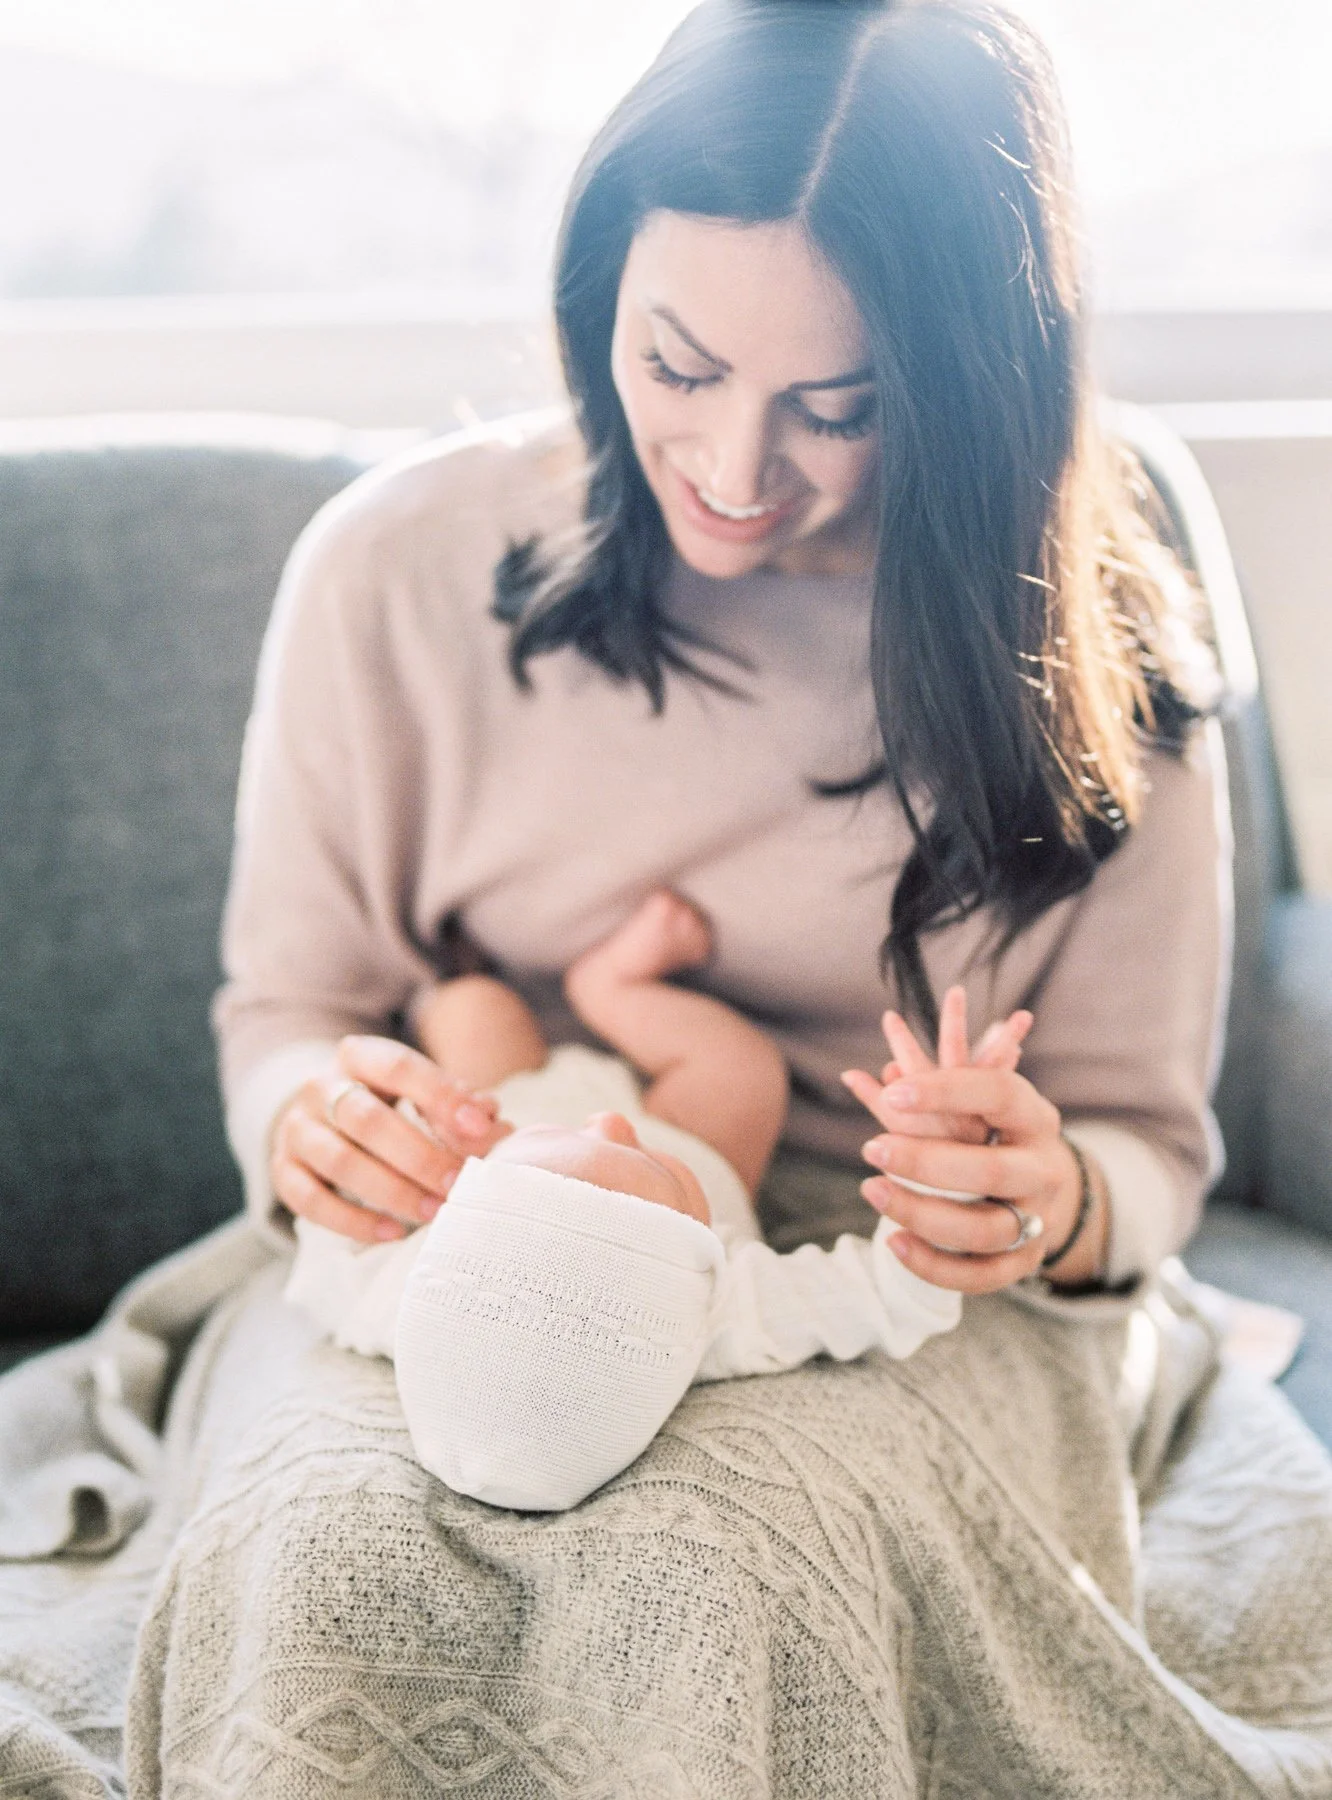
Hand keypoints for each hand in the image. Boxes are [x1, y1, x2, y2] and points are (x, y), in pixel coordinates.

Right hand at [271, 1035, 511, 1243]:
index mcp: (359, 1056)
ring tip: (434, 1211)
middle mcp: (320, 1088)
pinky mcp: (282, 1170)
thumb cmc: (389, 1104)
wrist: (323, 1116)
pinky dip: (353, 1221)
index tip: (481, 1126)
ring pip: (339, 1161)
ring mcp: (296, 1129)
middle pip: (365, 1119)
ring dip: (392, 1191)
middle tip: (459, 1183)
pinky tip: (392, 1232)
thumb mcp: (421, 1091)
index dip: (441, 1095)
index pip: (398, 1066)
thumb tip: (493, 1125)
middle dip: (418, 1155)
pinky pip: (310, 1200)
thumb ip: (458, 1104)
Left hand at [842, 991, 1102, 1293]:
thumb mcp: (974, 1104)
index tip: (891, 1094)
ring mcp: (1040, 1219)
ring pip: (984, 1230)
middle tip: (871, 1149)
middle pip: (991, 1171)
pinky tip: (894, 1241)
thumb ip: (924, 1091)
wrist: (1038, 1185)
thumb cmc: (990, 1132)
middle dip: (925, 1163)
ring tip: (872, 1190)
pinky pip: (981, 1276)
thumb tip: (850, 1076)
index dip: (946, 1093)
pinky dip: (934, 1265)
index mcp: (1035, 1117)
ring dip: (921, 1214)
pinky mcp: (1025, 1261)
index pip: (999, 1095)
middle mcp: (1045, 1170)